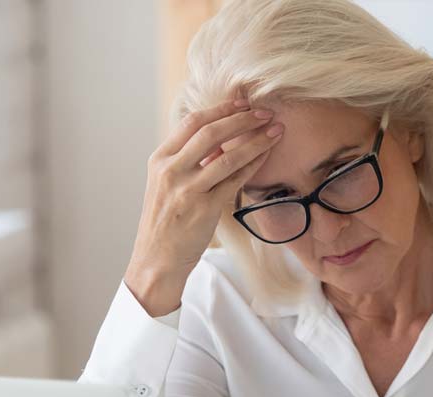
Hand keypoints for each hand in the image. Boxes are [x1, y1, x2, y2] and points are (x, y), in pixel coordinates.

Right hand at [125, 97, 284, 315]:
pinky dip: (253, 164)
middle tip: (265, 112)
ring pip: (228, 155)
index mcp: (159, 159)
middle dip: (243, 119)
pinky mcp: (204, 208)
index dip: (220, 109)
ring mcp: (187, 189)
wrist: (156, 259)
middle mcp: (171, 170)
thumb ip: (188, 160)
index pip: (192, 122)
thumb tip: (221, 140)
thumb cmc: (166, 221)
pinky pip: (235, 180)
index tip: (242, 102)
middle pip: (211, 132)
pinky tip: (266, 155)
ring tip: (275, 131)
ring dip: (256, 140)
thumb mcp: (167, 184)